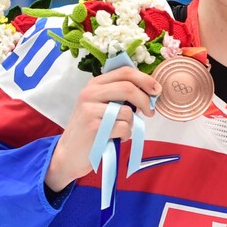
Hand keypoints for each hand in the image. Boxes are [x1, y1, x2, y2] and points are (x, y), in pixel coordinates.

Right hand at [45, 67, 159, 192]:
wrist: (69, 154)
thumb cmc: (92, 129)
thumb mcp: (102, 106)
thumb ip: (120, 96)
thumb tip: (151, 91)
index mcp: (94, 84)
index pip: (124, 72)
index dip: (145, 79)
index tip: (157, 90)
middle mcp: (89, 93)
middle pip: (128, 88)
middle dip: (145, 100)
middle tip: (150, 112)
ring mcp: (89, 110)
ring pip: (127, 111)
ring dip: (132, 124)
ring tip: (122, 130)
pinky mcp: (93, 127)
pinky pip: (123, 127)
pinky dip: (126, 135)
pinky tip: (116, 139)